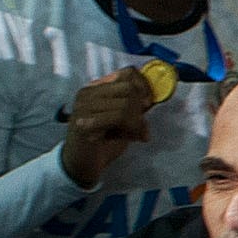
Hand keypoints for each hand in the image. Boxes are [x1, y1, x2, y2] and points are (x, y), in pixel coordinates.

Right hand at [60, 69, 152, 185]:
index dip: (145, 86)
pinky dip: (132, 129)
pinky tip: (132, 138)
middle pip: (130, 88)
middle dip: (141, 108)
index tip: (149, 103)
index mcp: (96, 88)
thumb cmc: (103, 141)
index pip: (128, 72)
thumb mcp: (125, 120)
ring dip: (138, 122)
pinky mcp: (84, 122)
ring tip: (137, 134)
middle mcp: (87, 93)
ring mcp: (83, 106)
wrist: (81, 165)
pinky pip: (119, 117)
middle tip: (141, 125)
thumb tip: (156, 94)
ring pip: (126, 103)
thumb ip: (136, 106)